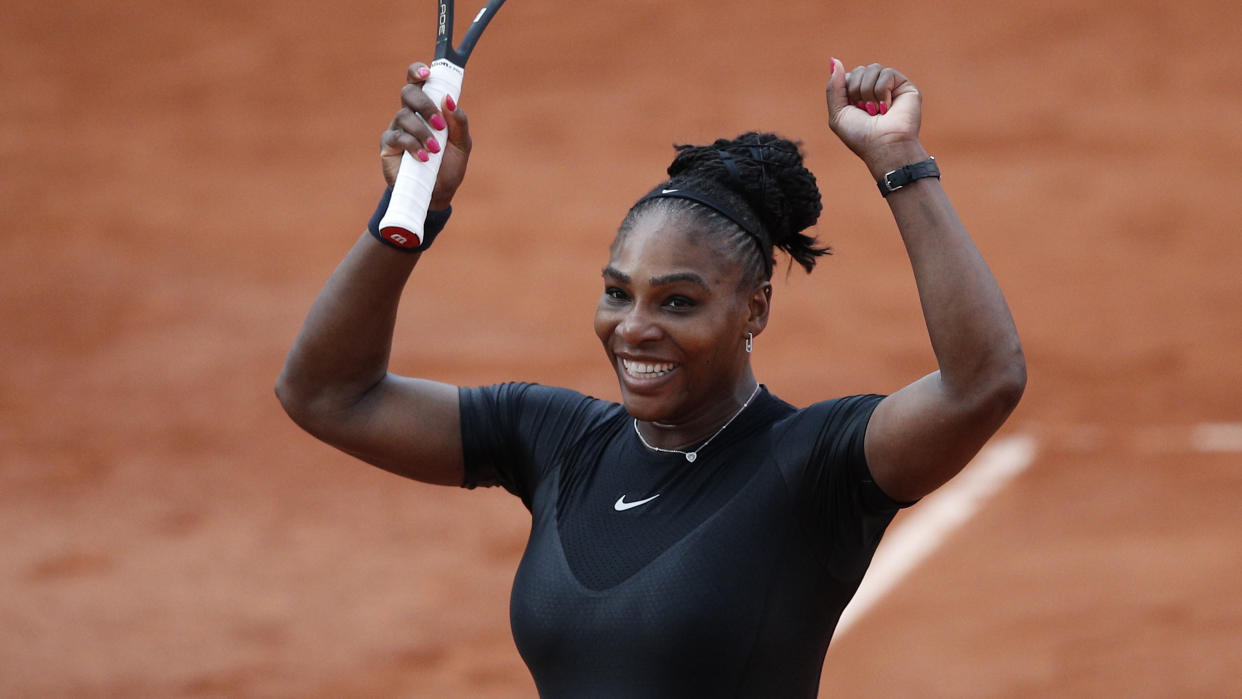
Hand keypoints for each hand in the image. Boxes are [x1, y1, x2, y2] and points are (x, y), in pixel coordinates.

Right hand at [380, 62, 472, 208]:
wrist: (437, 194)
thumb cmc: (449, 166)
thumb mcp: (462, 145)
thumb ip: (458, 122)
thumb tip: (449, 100)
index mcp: (427, 108)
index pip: (418, 82)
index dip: (418, 71)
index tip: (427, 72)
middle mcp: (410, 114)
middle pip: (408, 92)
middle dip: (425, 105)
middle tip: (440, 125)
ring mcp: (397, 128)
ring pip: (404, 116)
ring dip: (422, 132)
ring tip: (435, 150)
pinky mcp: (389, 146)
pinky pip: (397, 137)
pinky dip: (412, 146)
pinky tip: (423, 158)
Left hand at [825, 58, 926, 177]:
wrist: (884, 146)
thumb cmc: (861, 136)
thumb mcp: (838, 114)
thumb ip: (833, 87)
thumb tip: (833, 60)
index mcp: (858, 97)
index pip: (847, 76)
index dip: (846, 91)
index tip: (853, 109)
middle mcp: (874, 90)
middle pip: (859, 70)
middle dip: (857, 91)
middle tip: (865, 111)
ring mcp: (890, 87)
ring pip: (873, 68)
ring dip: (868, 92)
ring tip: (876, 111)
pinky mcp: (904, 86)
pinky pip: (886, 73)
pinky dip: (882, 91)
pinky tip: (887, 107)